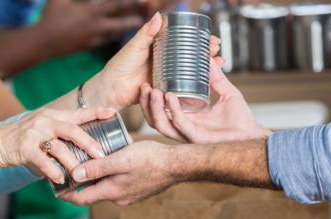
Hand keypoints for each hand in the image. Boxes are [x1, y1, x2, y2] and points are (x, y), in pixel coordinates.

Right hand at [0, 108, 114, 183]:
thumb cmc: (25, 138)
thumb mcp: (43, 127)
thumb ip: (61, 133)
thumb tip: (86, 143)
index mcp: (53, 116)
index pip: (78, 113)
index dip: (96, 112)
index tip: (113, 113)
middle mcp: (45, 121)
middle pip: (72, 130)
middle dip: (89, 142)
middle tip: (101, 154)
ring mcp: (34, 134)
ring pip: (58, 147)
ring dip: (72, 161)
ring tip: (81, 172)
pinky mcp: (24, 148)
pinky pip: (42, 160)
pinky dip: (52, 170)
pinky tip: (60, 179)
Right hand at [37, 0, 144, 56]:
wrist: (44, 42)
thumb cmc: (51, 16)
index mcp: (91, 13)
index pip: (116, 6)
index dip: (131, 3)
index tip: (144, 0)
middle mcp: (96, 26)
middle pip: (122, 23)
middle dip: (135, 19)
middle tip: (149, 17)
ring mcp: (94, 38)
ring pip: (116, 33)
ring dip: (127, 28)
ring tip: (138, 24)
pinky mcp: (90, 45)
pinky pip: (106, 39)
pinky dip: (114, 35)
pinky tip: (120, 32)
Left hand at [61, 141, 174, 205]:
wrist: (177, 165)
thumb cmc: (150, 159)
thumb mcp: (119, 160)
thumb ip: (97, 169)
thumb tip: (75, 176)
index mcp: (111, 192)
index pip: (82, 199)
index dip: (66, 195)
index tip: (54, 188)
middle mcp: (119, 198)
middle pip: (92, 193)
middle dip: (79, 184)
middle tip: (69, 170)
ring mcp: (129, 195)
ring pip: (105, 188)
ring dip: (95, 178)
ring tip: (88, 162)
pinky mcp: (137, 189)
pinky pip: (117, 184)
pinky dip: (109, 176)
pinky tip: (110, 162)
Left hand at [87, 14, 221, 109]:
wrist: (112, 89)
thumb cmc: (119, 66)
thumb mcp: (135, 46)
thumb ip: (147, 33)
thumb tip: (159, 16)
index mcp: (158, 49)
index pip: (182, 41)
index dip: (197, 39)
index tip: (210, 37)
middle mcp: (164, 62)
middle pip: (190, 55)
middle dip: (206, 52)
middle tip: (217, 49)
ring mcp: (165, 76)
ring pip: (189, 70)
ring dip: (205, 67)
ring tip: (218, 63)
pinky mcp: (164, 89)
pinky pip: (183, 86)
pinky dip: (196, 84)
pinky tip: (207, 82)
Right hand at [140, 58, 270, 143]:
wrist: (253, 134)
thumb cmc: (241, 120)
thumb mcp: (226, 92)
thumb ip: (216, 77)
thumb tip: (209, 57)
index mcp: (186, 119)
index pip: (160, 111)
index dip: (149, 99)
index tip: (147, 82)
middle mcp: (184, 128)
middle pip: (155, 119)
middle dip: (145, 104)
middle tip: (144, 86)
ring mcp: (188, 134)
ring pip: (162, 125)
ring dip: (154, 108)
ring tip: (153, 90)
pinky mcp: (197, 138)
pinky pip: (180, 124)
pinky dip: (173, 110)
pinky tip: (170, 96)